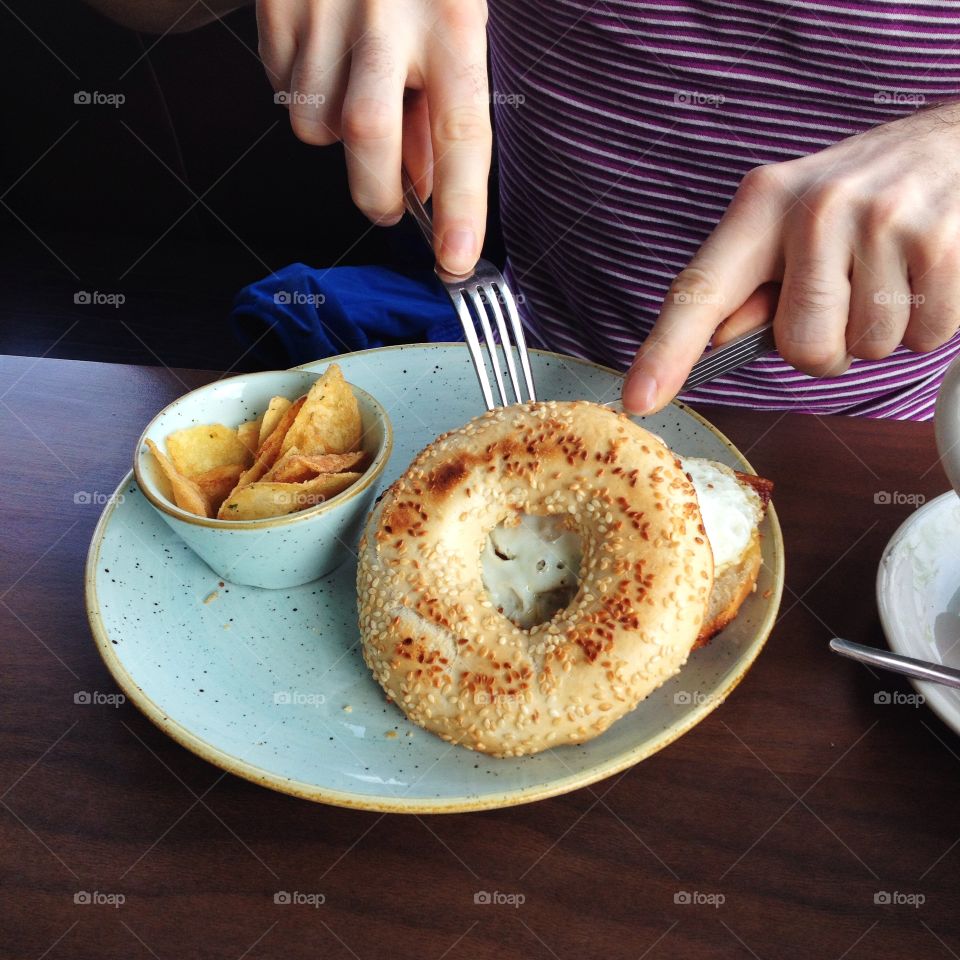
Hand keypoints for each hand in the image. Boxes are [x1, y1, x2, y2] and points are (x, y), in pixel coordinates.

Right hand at [257, 0, 490, 274]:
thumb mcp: (455, 22)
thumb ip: (441, 104)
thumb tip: (426, 188)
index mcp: (453, 16)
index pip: (460, 131)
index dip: (460, 205)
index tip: (455, 260)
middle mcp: (386, 11)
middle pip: (368, 139)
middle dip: (377, 194)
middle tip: (390, 206)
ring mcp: (322, 5)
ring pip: (317, 124)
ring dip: (337, 134)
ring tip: (358, 87)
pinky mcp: (276, 4)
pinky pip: (283, 90)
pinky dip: (305, 96)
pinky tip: (326, 56)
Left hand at [623, 102, 959, 413]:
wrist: (955, 143)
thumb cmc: (863, 195)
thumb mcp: (793, 223)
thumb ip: (753, 284)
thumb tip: (719, 339)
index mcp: (762, 204)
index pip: (701, 289)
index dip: (665, 352)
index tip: (638, 398)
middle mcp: (815, 207)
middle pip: (800, 347)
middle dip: (828, 345)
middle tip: (847, 297)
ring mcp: (880, 220)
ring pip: (865, 348)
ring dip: (881, 331)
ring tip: (890, 273)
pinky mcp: (939, 240)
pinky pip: (923, 337)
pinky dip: (927, 322)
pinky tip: (924, 274)